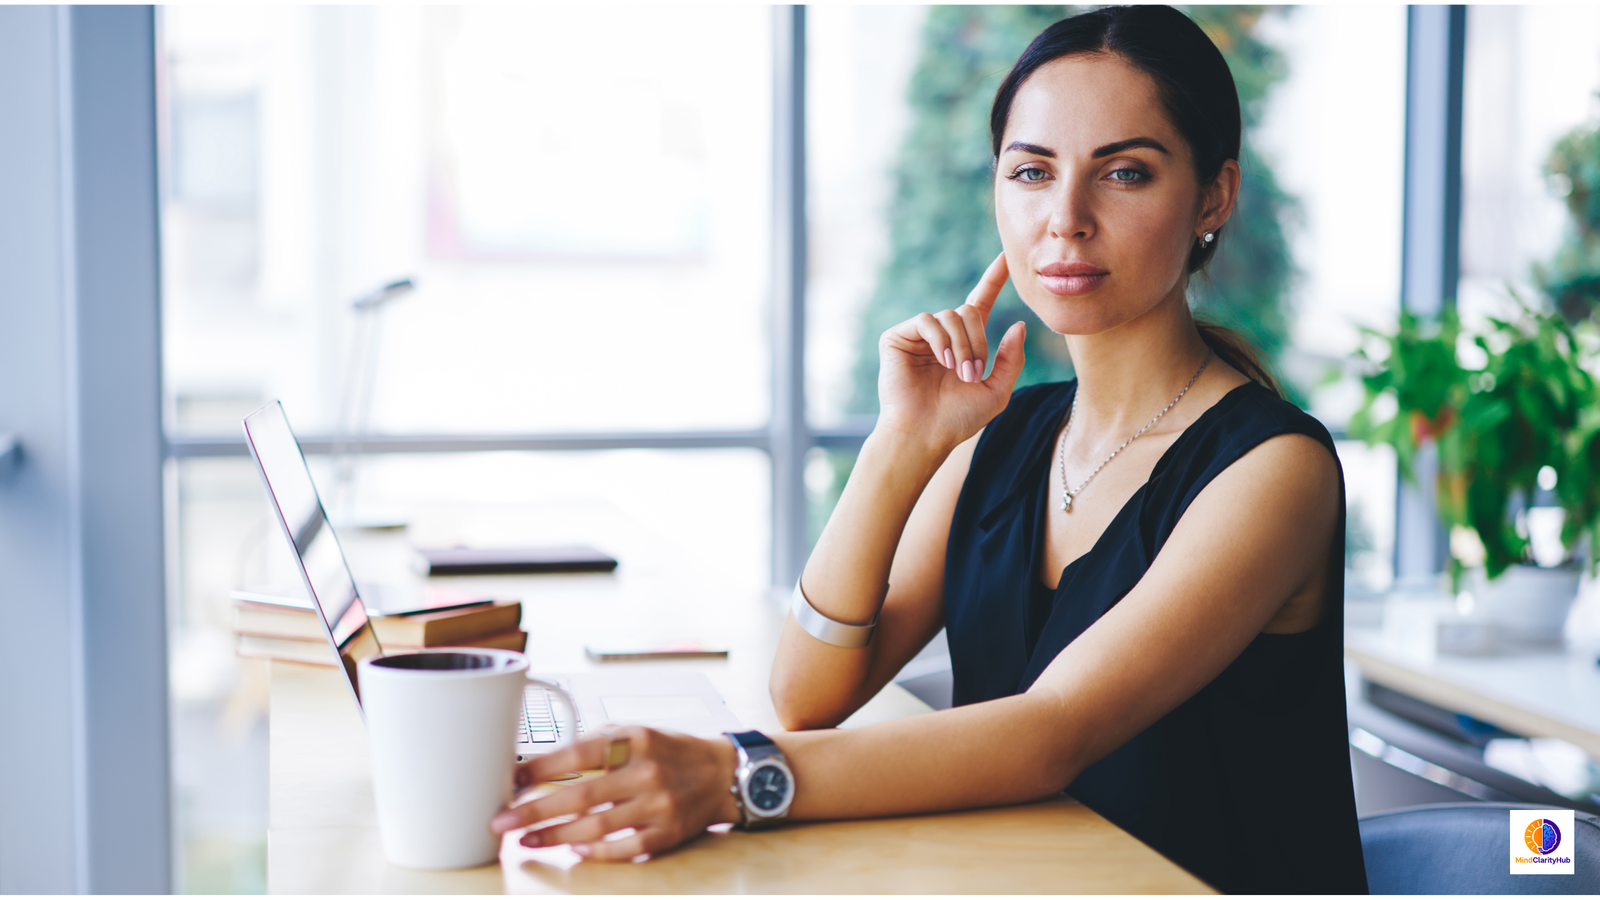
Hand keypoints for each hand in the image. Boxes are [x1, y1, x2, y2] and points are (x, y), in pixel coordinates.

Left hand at [490, 726, 738, 861]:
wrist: (721, 773)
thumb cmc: (671, 750)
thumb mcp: (636, 731)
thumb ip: (596, 744)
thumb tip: (543, 764)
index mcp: (635, 739)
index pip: (578, 753)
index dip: (540, 768)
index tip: (511, 781)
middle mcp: (646, 771)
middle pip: (580, 795)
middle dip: (535, 810)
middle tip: (503, 821)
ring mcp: (657, 805)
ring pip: (596, 826)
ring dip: (555, 835)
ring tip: (527, 840)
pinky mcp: (666, 833)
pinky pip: (623, 848)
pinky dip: (594, 850)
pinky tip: (571, 849)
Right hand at [876, 252, 1026, 451]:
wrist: (924, 434)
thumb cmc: (958, 419)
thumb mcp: (997, 391)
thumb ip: (1011, 359)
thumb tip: (1018, 324)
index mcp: (965, 343)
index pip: (980, 302)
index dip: (993, 279)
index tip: (1006, 256)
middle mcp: (942, 335)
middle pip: (968, 310)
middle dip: (978, 340)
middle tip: (974, 372)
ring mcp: (918, 335)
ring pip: (950, 315)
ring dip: (962, 344)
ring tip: (959, 372)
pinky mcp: (897, 338)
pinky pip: (926, 320)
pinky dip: (940, 338)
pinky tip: (941, 361)